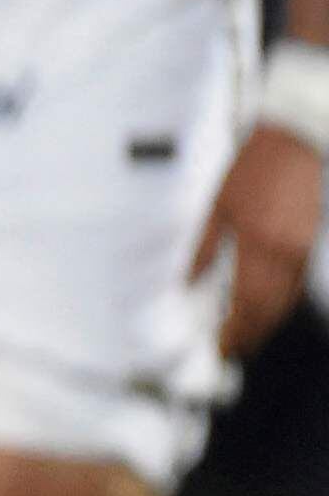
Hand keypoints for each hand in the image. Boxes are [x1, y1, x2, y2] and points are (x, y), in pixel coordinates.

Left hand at [195, 119, 322, 358]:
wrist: (295, 143)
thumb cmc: (252, 168)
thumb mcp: (217, 205)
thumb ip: (203, 246)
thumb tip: (187, 280)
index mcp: (257, 244)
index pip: (245, 302)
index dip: (235, 330)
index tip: (220, 348)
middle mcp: (283, 253)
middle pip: (268, 309)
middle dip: (250, 335)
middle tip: (232, 352)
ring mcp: (301, 250)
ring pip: (286, 300)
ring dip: (266, 324)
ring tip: (246, 340)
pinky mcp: (309, 243)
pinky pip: (295, 285)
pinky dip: (281, 304)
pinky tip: (267, 310)